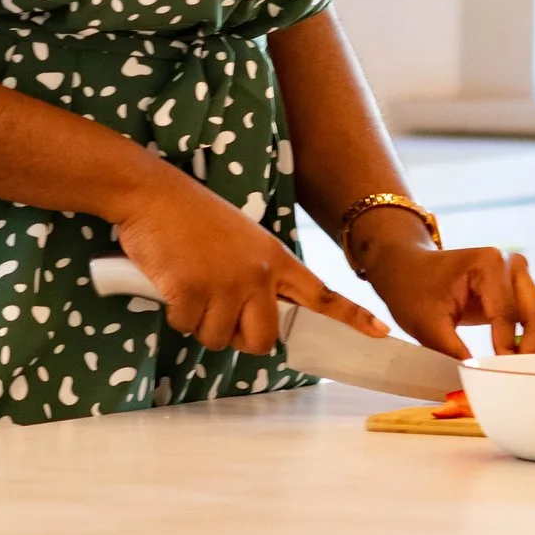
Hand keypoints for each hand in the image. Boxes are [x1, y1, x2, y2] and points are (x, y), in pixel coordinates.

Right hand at [107, 165, 391, 360]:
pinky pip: (188, 328)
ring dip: (200, 323)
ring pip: (219, 338)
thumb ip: (259, 275)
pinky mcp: (193, 292)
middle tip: (217, 312)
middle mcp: (259, 274)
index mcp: (276, 259)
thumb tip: (254, 317)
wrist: (154, 194)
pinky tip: (172, 283)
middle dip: (239, 338)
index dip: (351, 317)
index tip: (380, 332)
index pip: (322, 293)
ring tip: (190, 285)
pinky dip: (176, 313)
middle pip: (263, 340)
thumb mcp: (242, 241)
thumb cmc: (191, 217)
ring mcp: (227, 284)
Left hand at [348, 220, 534, 360]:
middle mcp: (514, 265)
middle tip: (516, 376)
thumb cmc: (414, 290)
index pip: (509, 314)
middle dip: (532, 350)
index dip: (506, 349)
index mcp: (489, 264)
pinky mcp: (530, 286)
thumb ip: (453, 352)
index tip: (498, 375)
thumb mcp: (426, 324)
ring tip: (524, 365)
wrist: (411, 268)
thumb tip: (480, 381)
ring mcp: (525, 274)